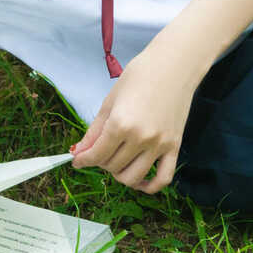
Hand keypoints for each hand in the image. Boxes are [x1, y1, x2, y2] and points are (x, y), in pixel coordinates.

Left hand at [71, 48, 198, 193]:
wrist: (174, 65)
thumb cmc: (141, 76)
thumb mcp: (111, 101)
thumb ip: (94, 131)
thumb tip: (79, 152)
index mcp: (121, 124)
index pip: (96, 155)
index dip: (82, 160)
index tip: (78, 160)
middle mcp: (141, 138)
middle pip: (112, 166)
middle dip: (100, 162)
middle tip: (100, 151)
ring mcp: (160, 144)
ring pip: (132, 177)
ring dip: (119, 174)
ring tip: (117, 161)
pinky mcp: (175, 146)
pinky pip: (163, 178)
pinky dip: (150, 187)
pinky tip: (140, 182)